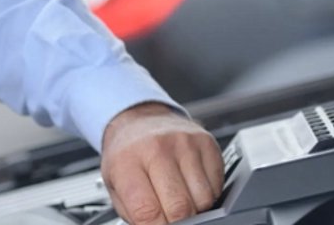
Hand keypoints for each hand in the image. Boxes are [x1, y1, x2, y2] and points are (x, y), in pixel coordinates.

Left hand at [99, 102, 223, 224]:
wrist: (140, 120)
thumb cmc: (128, 156)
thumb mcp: (116, 185)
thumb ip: (135, 213)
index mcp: (127, 161)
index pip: (147, 211)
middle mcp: (157, 148)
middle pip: (180, 208)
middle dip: (179, 222)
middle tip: (170, 218)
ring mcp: (185, 143)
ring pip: (204, 199)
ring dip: (195, 208)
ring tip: (179, 199)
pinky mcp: (207, 142)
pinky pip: (217, 185)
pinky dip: (207, 194)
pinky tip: (191, 185)